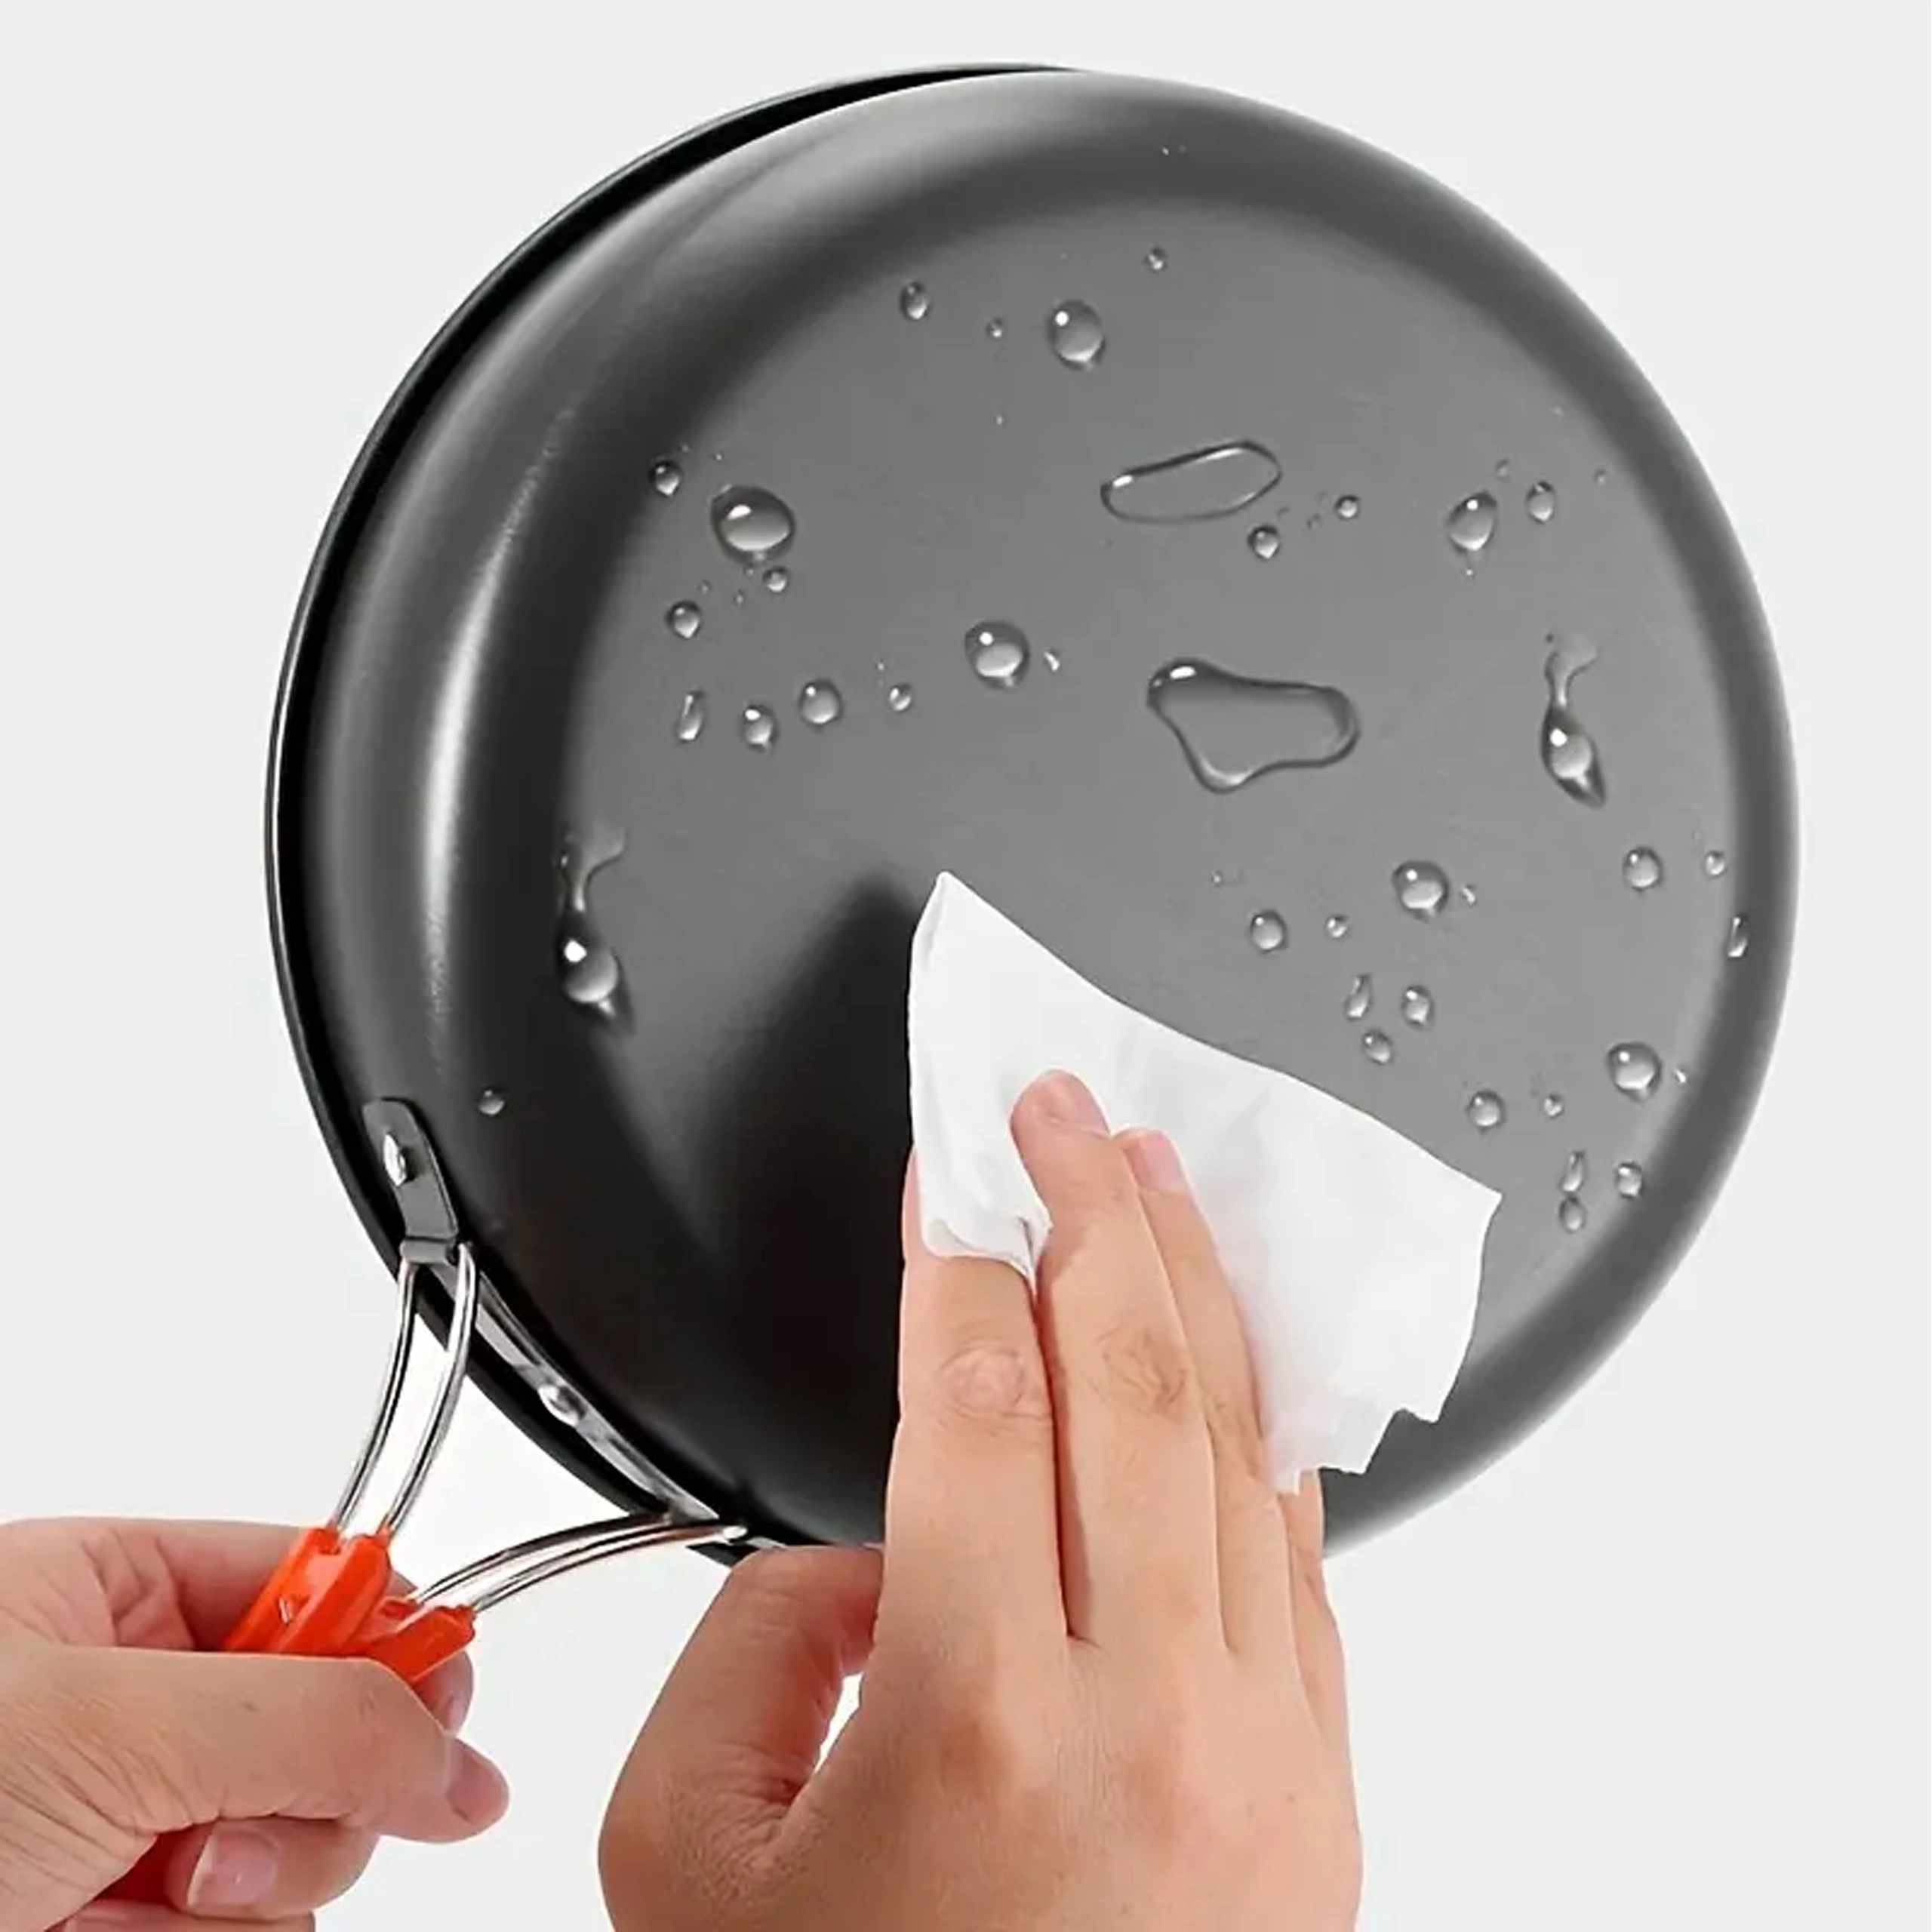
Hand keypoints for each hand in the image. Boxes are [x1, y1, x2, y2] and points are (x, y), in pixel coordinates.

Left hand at [0, 1519, 508, 1930]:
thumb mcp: (114, 1725)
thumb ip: (308, 1719)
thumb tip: (455, 1764)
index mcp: (111, 1590)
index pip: (321, 1584)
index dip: (391, 1641)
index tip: (436, 1706)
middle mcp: (129, 1700)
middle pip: (330, 1729)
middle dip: (299, 1797)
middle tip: (223, 1833)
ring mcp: (124, 1818)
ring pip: (300, 1845)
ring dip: (244, 1888)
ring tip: (129, 1899)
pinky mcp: (122, 1915)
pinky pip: (250, 1930)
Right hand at [600, 1069, 1359, 1930]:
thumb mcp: (690, 1869)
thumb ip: (742, 1651)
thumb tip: (855, 1542)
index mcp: (978, 1728)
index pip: (972, 1397)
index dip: (955, 1249)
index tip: (950, 1164)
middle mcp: (1148, 1724)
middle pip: (1131, 1378)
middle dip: (1090, 1206)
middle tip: (1063, 1103)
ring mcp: (1263, 1758)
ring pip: (1240, 1445)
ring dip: (1193, 1287)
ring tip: (1156, 1178)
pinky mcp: (1321, 1795)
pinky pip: (1300, 1559)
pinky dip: (1262, 1433)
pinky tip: (1233, 1358)